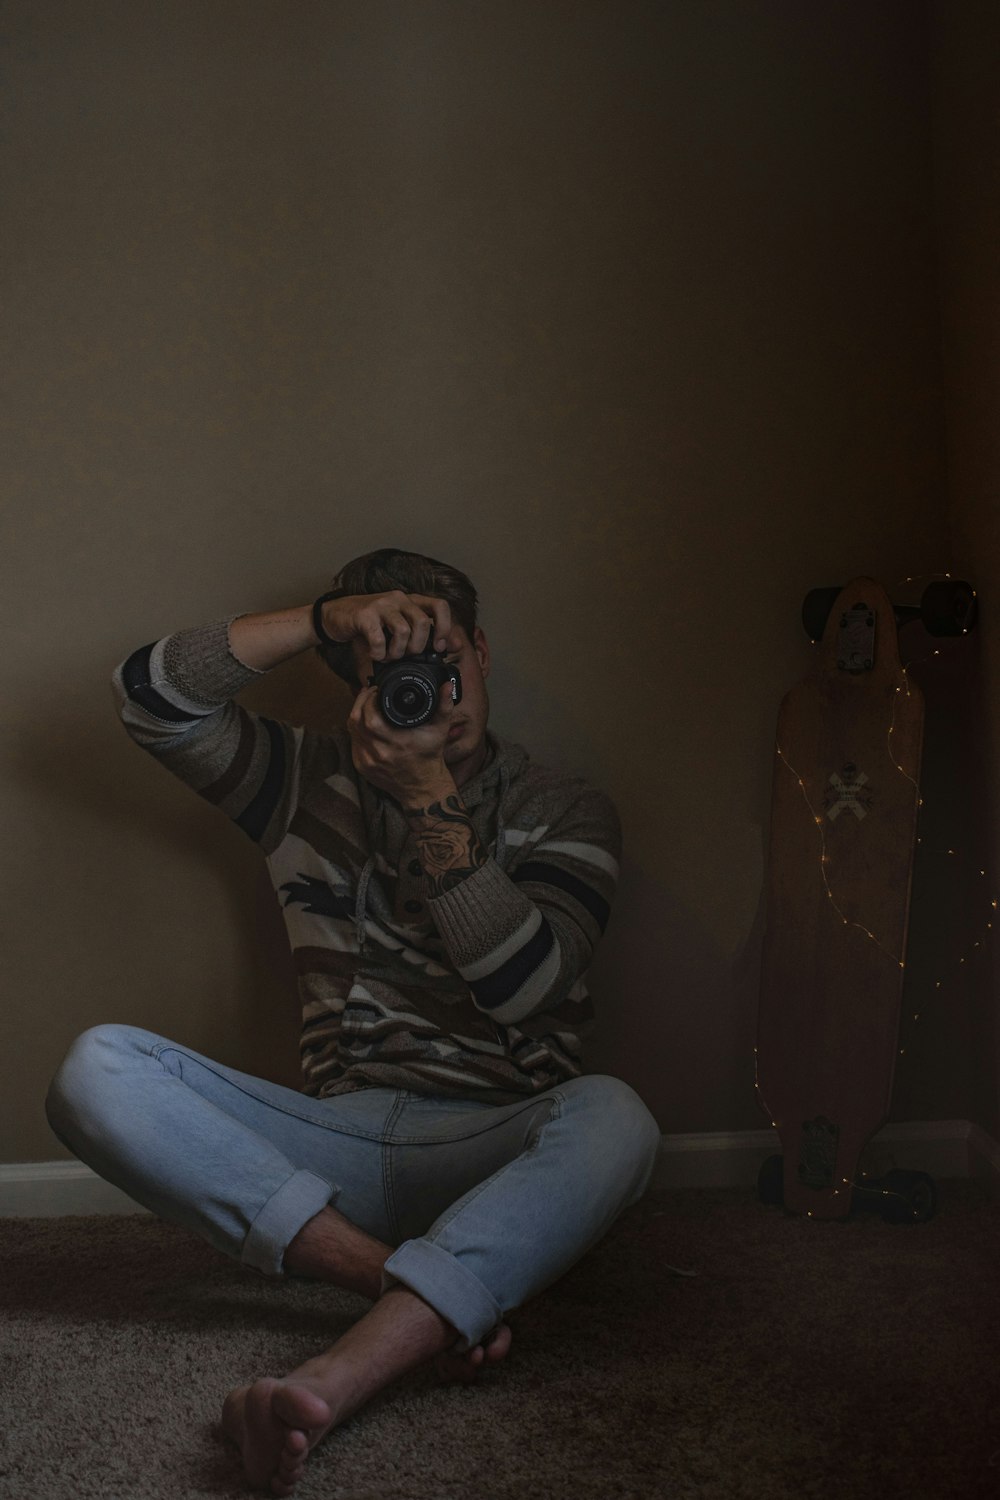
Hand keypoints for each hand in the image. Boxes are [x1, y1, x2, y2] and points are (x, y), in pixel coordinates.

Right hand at [320, 591, 451, 661]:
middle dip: (418, 647)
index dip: (445, 628)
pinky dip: (379, 653)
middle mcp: (399, 598)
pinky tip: (375, 654)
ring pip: (403, 631)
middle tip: (406, 655)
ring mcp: (381, 605)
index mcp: (411, 601)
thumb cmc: (370, 623)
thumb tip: (454, 645)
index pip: (440, 606)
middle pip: (422, 622)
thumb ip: (423, 634)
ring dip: (398, 652)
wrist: (336, 615)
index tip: (439, 647)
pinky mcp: (364, 614)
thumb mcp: (398, 626)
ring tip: (389, 656)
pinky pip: (379, 639)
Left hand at [348, 678, 457, 805]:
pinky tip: (365, 724)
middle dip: (361, 702)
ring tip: (366, 705)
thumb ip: (444, 706)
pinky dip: (357, 730)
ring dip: (357, 714)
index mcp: (397, 742)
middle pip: (356, 720)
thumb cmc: (430, 757)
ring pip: (352, 730)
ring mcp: (367, 761)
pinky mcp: (362, 767)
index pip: (370, 715)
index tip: (377, 690)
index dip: (370, 698)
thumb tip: (446, 685)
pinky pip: (353, 742)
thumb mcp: (440, 730)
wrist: (422, 786)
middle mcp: (379, 753)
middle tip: (370, 693)